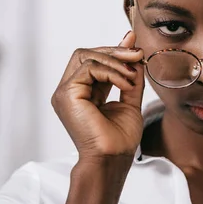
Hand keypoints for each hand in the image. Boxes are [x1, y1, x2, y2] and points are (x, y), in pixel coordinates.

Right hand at [51, 31, 144, 162]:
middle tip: (137, 54)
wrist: (113, 158)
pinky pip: (89, 68)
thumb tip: (135, 55)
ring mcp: (65, 92)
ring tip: (132, 74)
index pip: (93, 60)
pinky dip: (111, 72)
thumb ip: (130, 78)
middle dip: (115, 51)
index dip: (114, 50)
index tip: (135, 45)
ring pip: (86, 57)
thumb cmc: (120, 138)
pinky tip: (125, 84)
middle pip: (86, 54)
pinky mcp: (67, 94)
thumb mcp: (130, 100)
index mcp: (82, 91)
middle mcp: (70, 90)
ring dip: (115, 61)